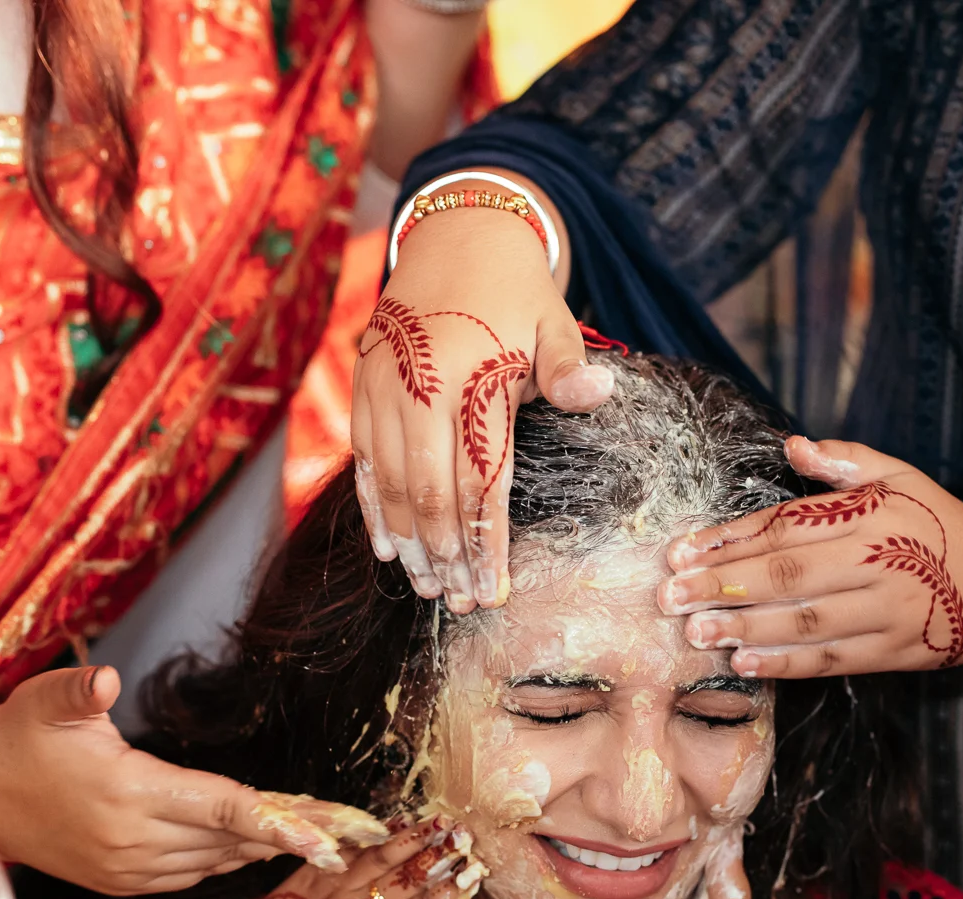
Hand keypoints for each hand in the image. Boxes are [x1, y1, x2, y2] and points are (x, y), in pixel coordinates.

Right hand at [0, 666, 389, 894]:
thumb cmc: (13, 739)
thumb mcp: (44, 701)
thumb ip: (81, 690)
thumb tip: (107, 680)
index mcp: (128, 794)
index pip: (223, 809)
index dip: (280, 821)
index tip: (330, 834)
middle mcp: (133, 841)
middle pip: (232, 839)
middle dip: (293, 835)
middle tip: (351, 831)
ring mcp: (126, 869)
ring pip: (215, 862)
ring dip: (262, 849)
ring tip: (317, 836)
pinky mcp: (118, 882)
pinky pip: (188, 875)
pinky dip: (225, 861)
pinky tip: (253, 848)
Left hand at [195, 817, 486, 898]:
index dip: (448, 892)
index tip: (475, 872)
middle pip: (405, 880)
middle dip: (439, 856)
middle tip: (467, 835)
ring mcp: (334, 888)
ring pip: (381, 859)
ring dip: (414, 838)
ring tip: (441, 821)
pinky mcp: (314, 871)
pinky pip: (349, 850)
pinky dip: (374, 834)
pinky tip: (396, 820)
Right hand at [352, 182, 615, 611]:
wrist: (453, 231)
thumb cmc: (512, 286)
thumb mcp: (551, 317)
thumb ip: (567, 364)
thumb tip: (600, 393)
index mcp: (470, 376)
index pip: (480, 479)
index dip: (485, 541)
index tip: (494, 589)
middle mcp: (419, 386)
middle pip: (432, 493)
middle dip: (447, 556)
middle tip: (461, 603)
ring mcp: (383, 388)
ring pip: (393, 485)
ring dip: (411, 543)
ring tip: (430, 588)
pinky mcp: (362, 386)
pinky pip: (364, 460)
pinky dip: (375, 507)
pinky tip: (389, 549)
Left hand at [659, 437, 962, 679]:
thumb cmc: (938, 525)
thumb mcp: (902, 478)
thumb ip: (845, 463)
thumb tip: (793, 446)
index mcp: (871, 516)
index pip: (787, 526)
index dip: (730, 540)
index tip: (681, 551)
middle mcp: (876, 563)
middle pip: (788, 576)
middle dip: (723, 586)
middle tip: (671, 597)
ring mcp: (885, 613)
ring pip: (804, 623)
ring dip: (744, 628)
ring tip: (695, 633)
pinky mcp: (890, 653)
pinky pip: (830, 661)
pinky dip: (784, 664)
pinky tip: (743, 662)